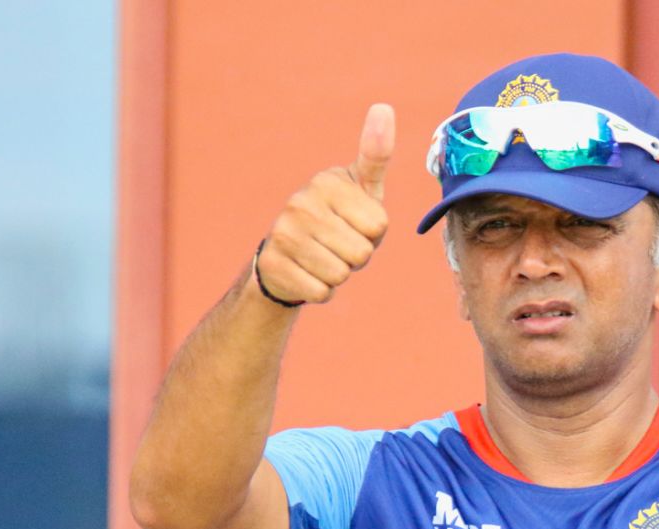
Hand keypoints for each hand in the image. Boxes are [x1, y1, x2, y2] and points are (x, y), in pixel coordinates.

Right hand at [255, 103, 394, 304]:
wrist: (287, 257)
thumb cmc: (339, 219)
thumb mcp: (362, 188)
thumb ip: (376, 153)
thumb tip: (383, 107)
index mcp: (327, 182)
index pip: (379, 226)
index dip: (373, 234)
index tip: (354, 224)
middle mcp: (300, 203)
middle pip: (362, 253)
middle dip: (357, 257)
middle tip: (338, 245)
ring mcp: (283, 233)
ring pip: (342, 274)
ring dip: (340, 275)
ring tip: (323, 258)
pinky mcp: (274, 265)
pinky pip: (322, 292)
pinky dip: (322, 291)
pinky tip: (309, 274)